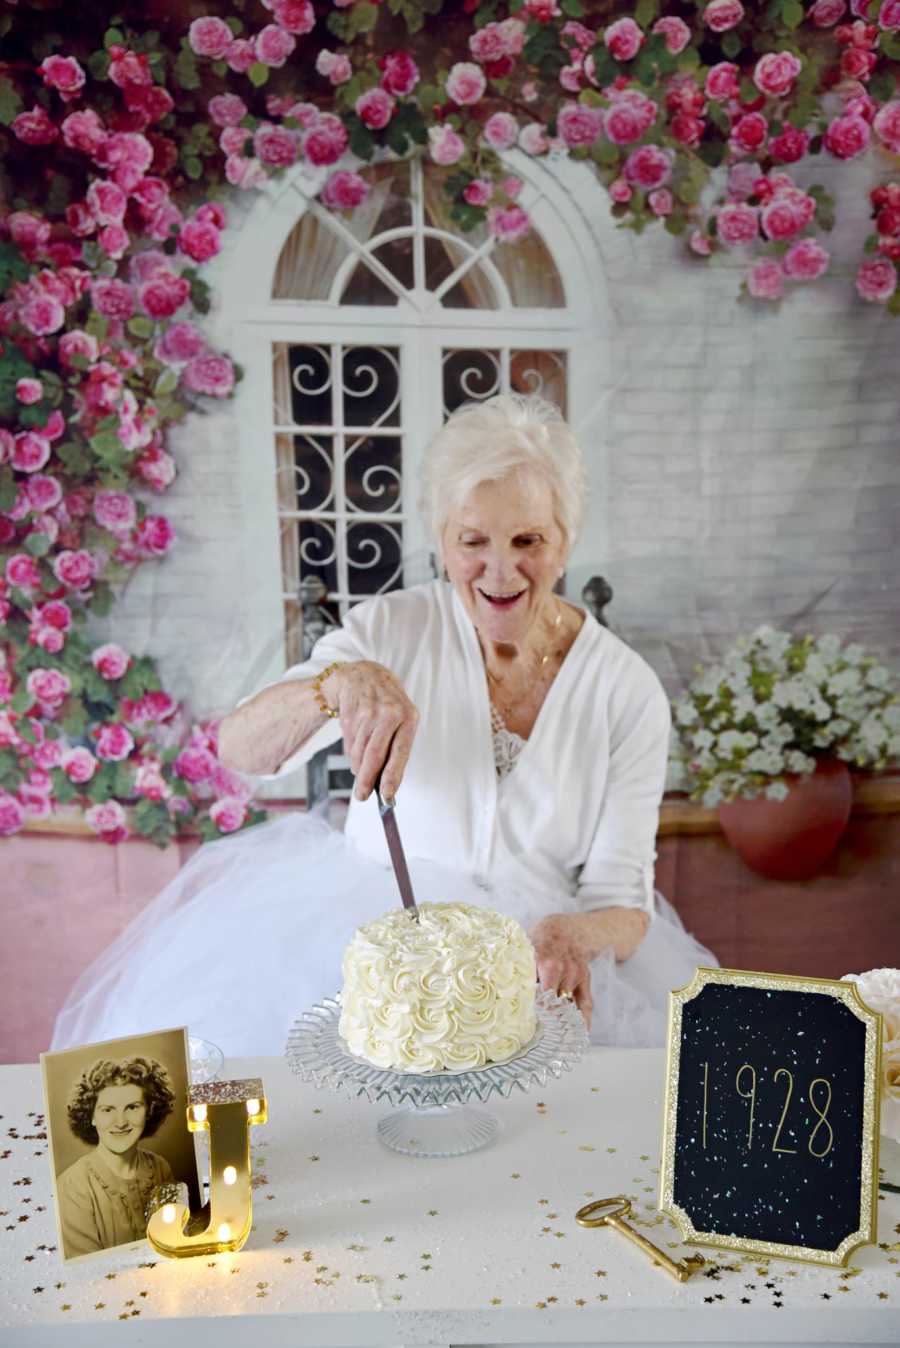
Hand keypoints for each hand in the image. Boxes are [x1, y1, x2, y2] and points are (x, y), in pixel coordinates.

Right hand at [323, 661, 418, 801]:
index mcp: (408, 717)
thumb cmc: (387, 706)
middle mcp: (389, 713)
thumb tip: (384, 784)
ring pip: (359, 751)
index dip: (392, 776)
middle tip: (361, 796)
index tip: (386, 797)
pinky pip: (349, 743)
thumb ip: (395, 748)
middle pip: (374, 755)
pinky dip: (352, 752)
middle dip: (366, 780)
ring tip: (360, 767)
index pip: (400, 752)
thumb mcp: (400, 720)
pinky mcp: (350, 712)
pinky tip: (355, 744)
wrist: (364, 675)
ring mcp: (368, 712)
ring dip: (358, 766)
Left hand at [529, 914, 593, 1028]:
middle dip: (545, 1020)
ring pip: (568, 1004)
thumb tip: (501, 991)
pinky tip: (580, 1033)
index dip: (532, 1011)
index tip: (523, 1027)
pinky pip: (586, 1002)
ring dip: (560, 1021)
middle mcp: (562, 969)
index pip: (539, 993)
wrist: (564, 929)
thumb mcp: (526, 950)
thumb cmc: (539, 943)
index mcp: (544, 962)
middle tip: (536, 1038)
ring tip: (552, 1039)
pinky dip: (584, 1020)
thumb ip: (518, 970)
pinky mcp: (585, 978)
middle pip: (554, 1002)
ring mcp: (575, 974)